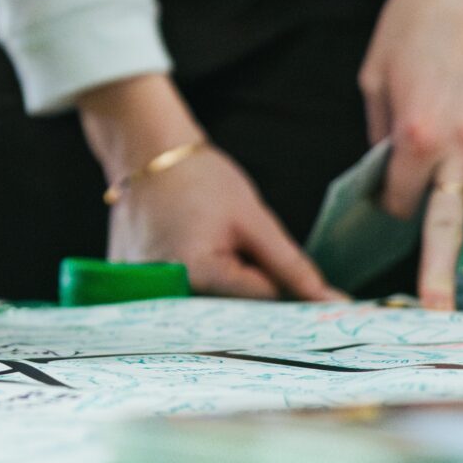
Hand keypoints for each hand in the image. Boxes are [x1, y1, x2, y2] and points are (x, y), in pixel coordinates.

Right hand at [79, 73, 340, 301]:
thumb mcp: (254, 219)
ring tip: (209, 245)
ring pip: (203, 308)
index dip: (283, 290)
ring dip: (220, 291)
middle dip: (249, 294)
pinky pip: (174, 298)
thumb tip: (331, 302)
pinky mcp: (130, 284)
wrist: (146, 150)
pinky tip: (188, 250)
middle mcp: (165, 292)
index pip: (261, 302)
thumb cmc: (200, 177)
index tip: (292, 280)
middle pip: (229, 313)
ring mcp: (141, 290)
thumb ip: (291, 266)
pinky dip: (190, 284)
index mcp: (199, 275)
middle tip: (243, 254)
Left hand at [358, 0, 462, 308]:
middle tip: (437, 312)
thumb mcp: (375, 78)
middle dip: (440, 271)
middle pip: (452, 222)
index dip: (391, 205)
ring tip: (451, 151)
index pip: (403, 205)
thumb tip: (386, 177)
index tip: (386, 202)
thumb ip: (381, 137)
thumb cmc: (414, 21)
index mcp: (419, 136)